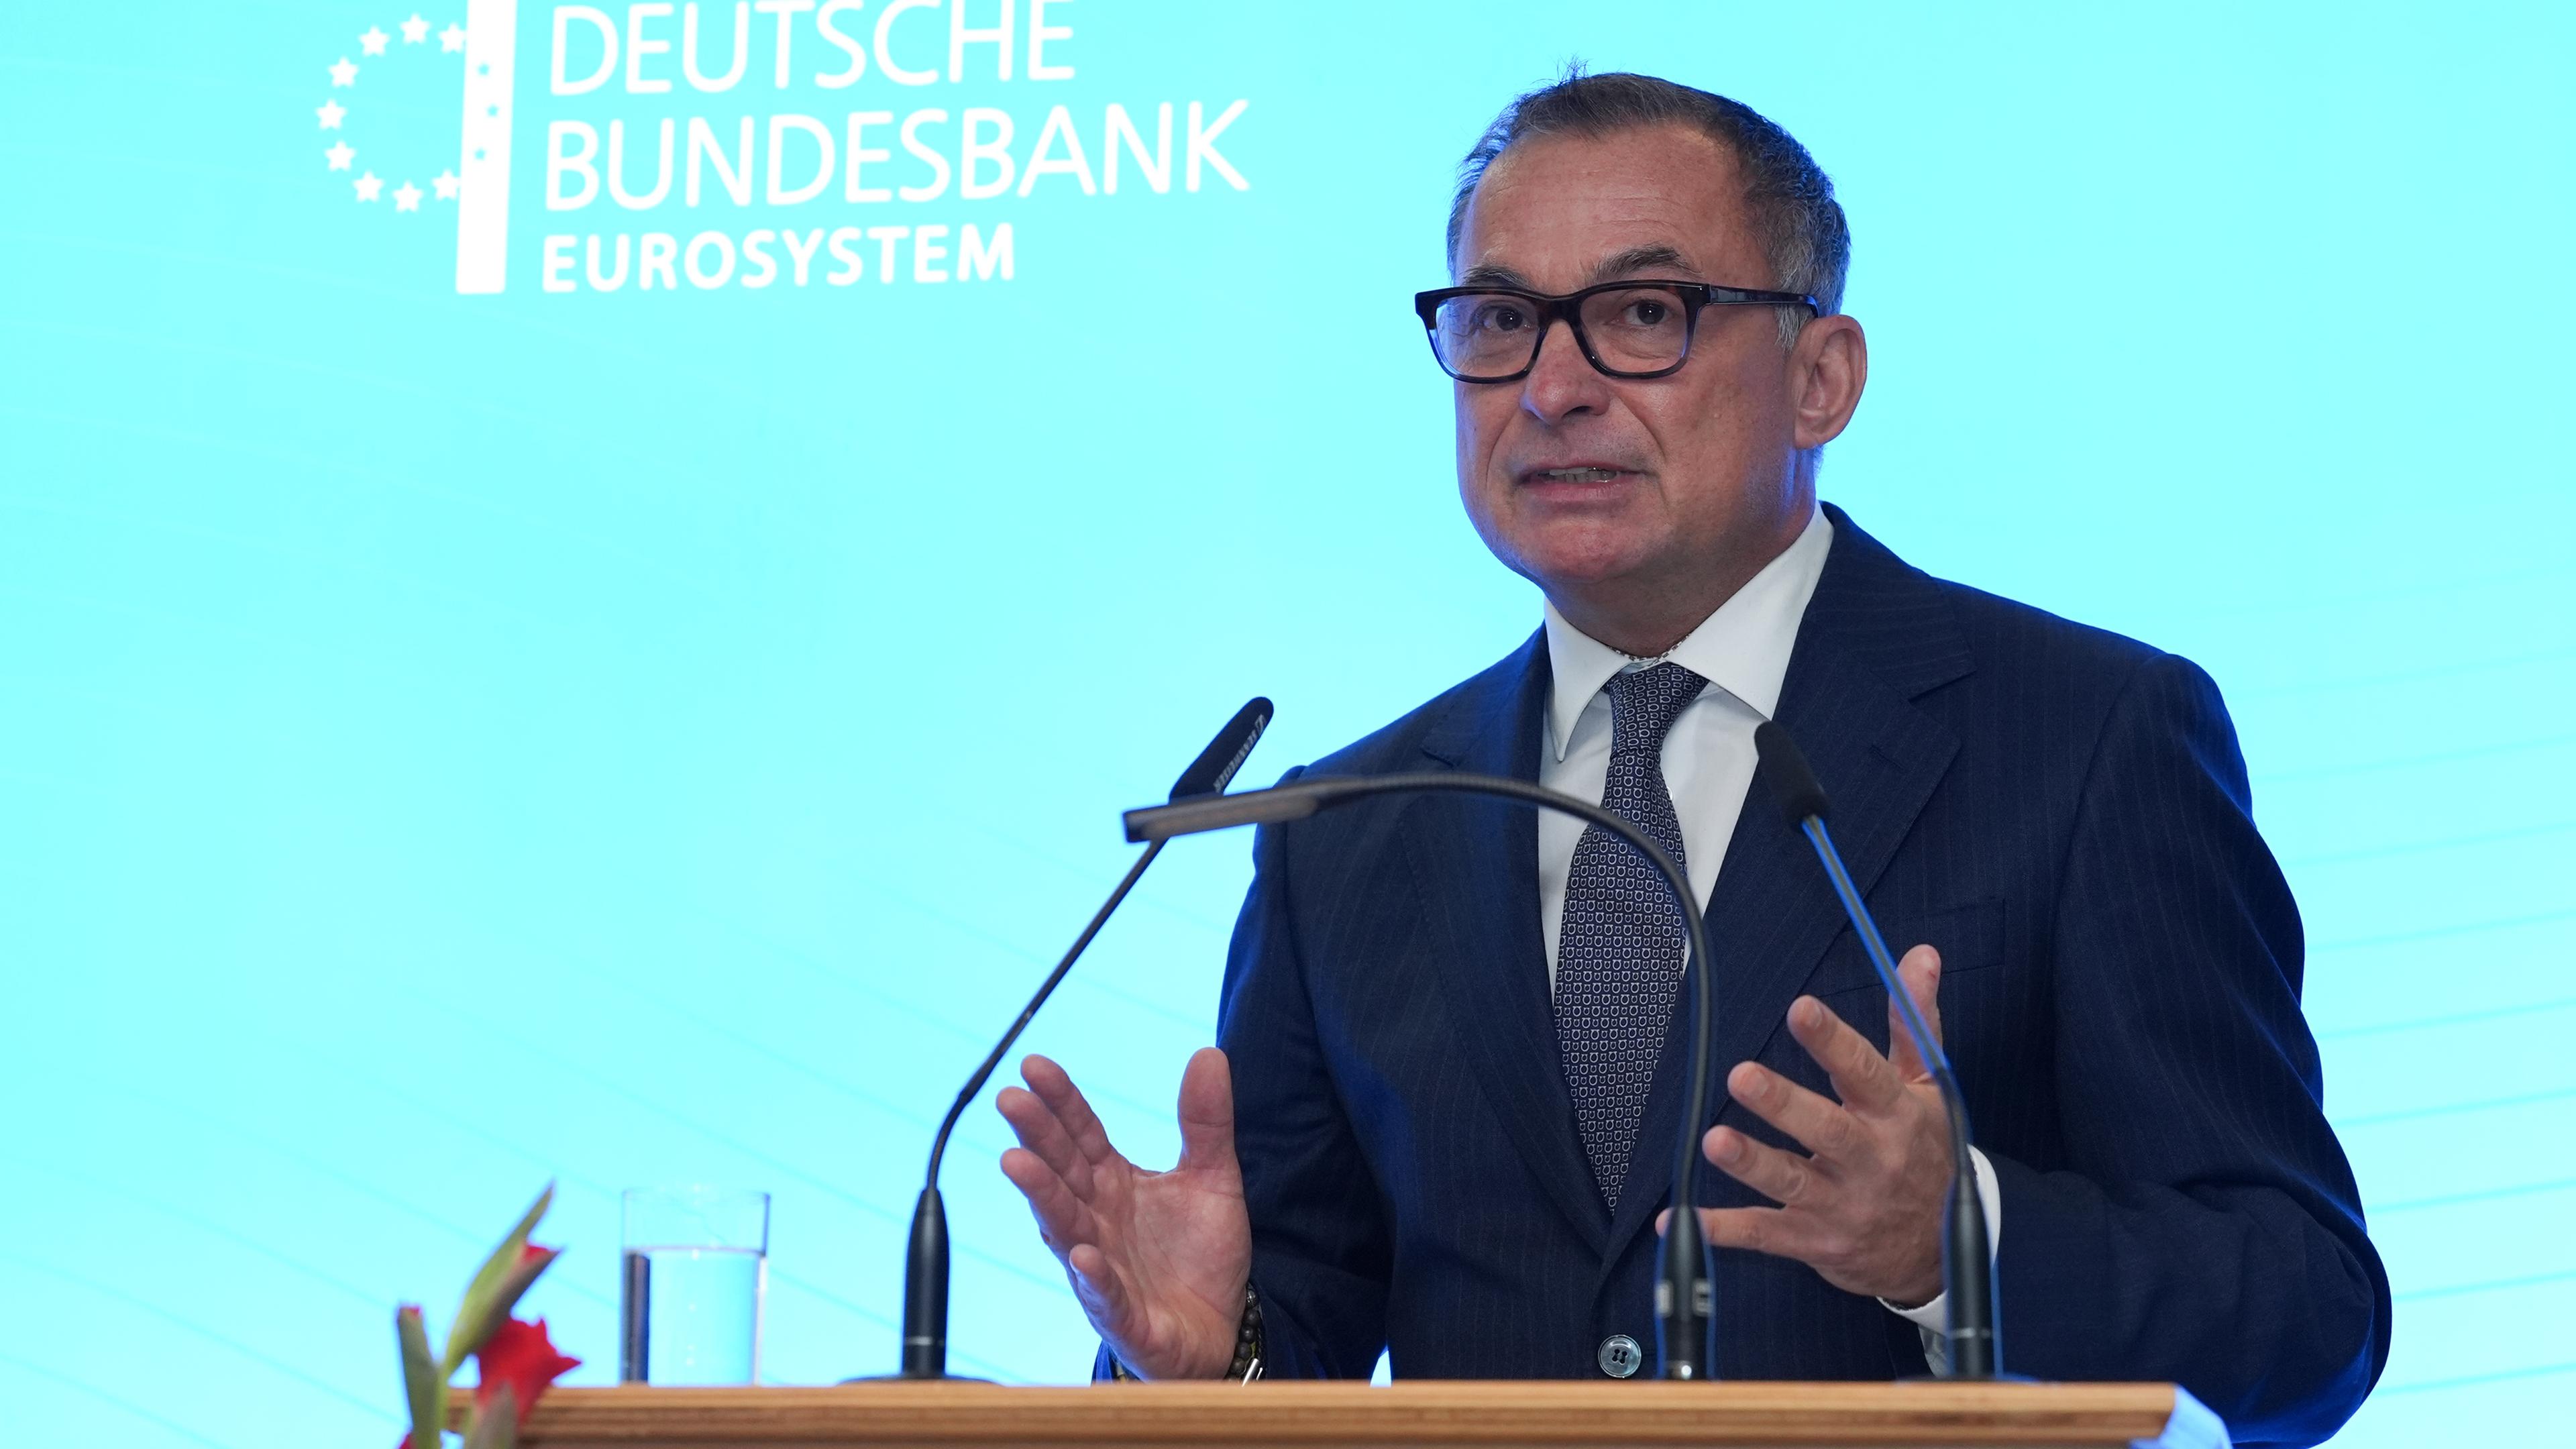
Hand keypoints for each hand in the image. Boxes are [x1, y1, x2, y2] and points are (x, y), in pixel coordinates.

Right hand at [995, 1049, 1251, 1379]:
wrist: (1219, 1328)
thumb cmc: (1200, 1253)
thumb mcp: (1214, 1177)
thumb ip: (1206, 1121)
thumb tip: (1208, 1053)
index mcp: (1113, 1182)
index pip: (1081, 1134)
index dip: (1060, 1100)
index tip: (1035, 1065)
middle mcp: (1097, 1219)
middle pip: (1062, 1171)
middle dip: (1036, 1136)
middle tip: (1010, 1100)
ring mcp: (1103, 1266)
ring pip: (1066, 1227)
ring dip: (1042, 1196)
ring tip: (1018, 1163)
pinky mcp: (1122, 1314)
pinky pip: (1104, 1294)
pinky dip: (1092, 1275)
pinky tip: (1082, 1254)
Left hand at [1664, 945, 1953, 1305]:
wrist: (1941, 1250)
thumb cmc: (1926, 1153)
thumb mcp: (1929, 1088)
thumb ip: (1914, 1021)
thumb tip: (1919, 954)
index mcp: (1896, 1115)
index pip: (1865, 1073)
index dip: (1833, 1042)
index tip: (1801, 1010)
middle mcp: (1869, 1159)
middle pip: (1825, 1129)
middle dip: (1783, 1103)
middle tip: (1742, 1075)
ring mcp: (1840, 1203)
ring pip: (1791, 1180)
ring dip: (1751, 1162)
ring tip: (1714, 1141)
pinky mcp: (1814, 1240)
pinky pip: (1764, 1235)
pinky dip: (1722, 1230)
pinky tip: (1678, 1220)